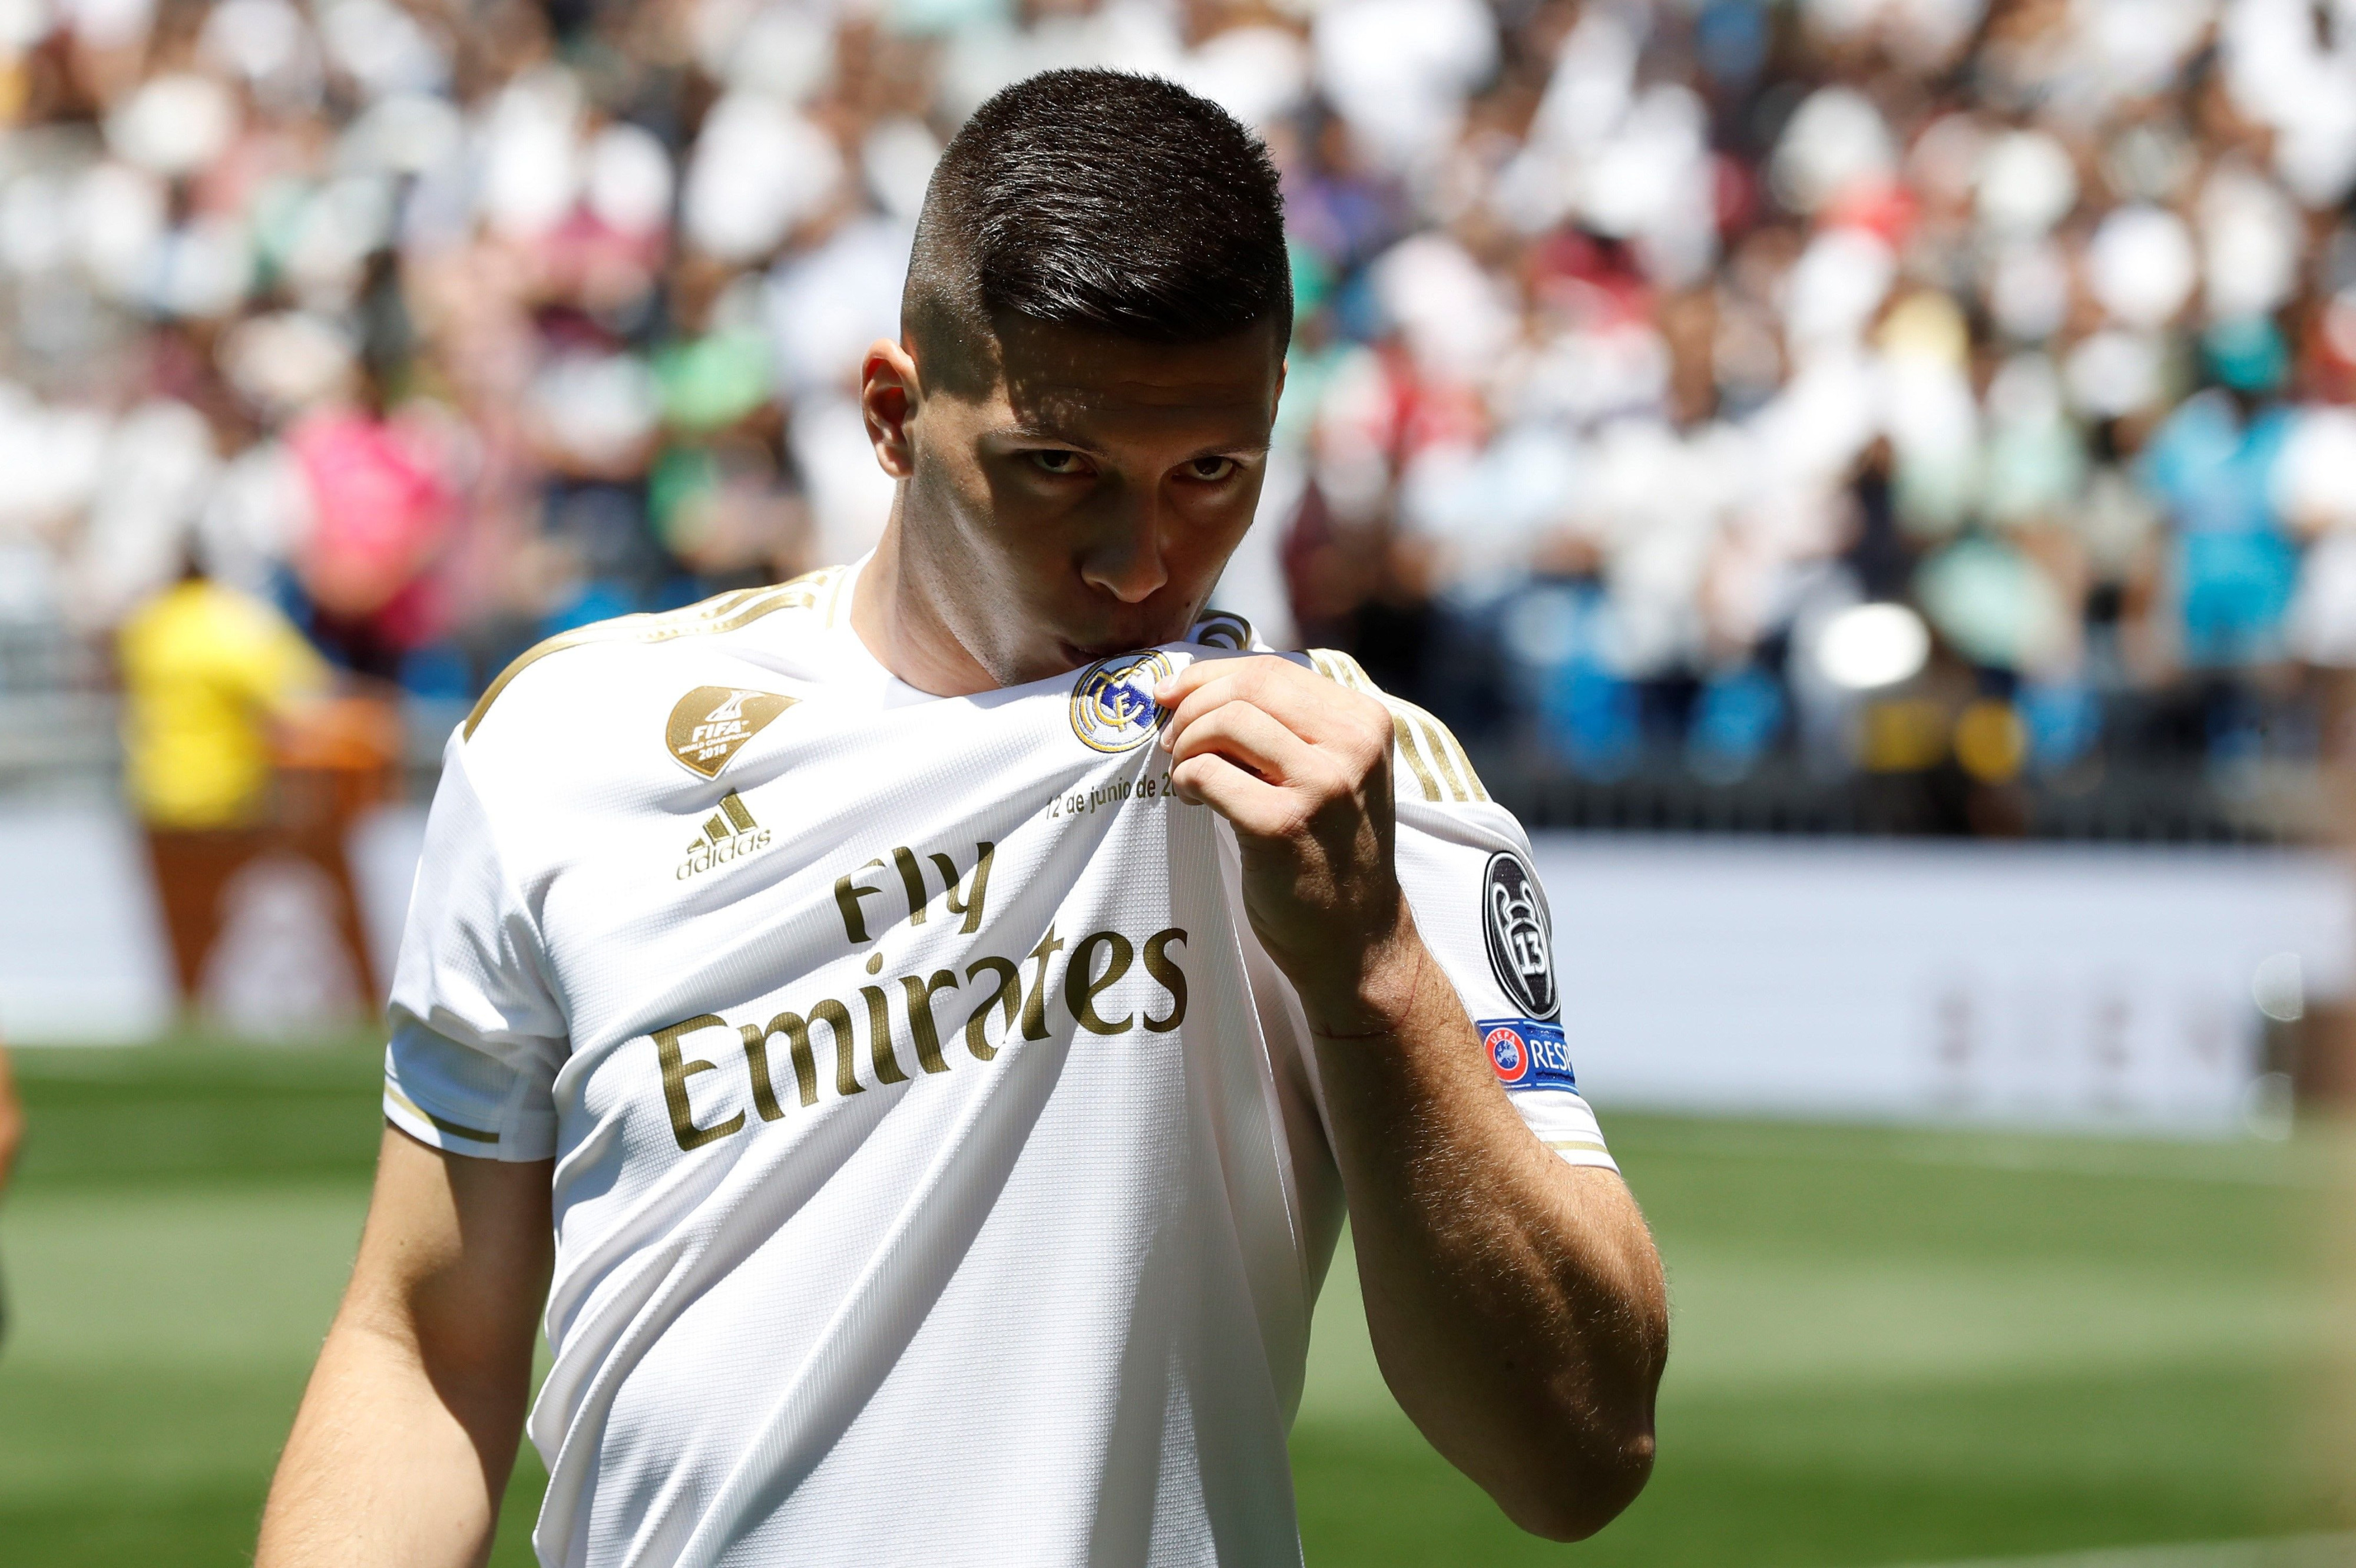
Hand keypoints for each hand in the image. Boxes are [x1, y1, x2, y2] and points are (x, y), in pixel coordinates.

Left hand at [1155, 655, 1420, 1033]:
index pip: (1272, 670)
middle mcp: (1353, 744)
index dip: (1210, 676)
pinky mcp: (1283, 825)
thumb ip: (1287, 724)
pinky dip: (1186, 779)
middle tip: (1172, 739)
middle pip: (1246, 687)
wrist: (1356, 939)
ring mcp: (1322, 784)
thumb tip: (1193, 684)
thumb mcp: (1333, 771)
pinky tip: (1191, 799)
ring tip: (1185, 773)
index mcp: (1365, 720)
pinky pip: (1208, 773)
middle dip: (1192, 706)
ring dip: (1187, 743)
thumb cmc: (1329, 851)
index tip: (1174, 695)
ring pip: (1226, 722)